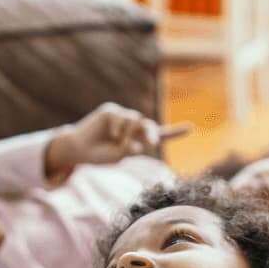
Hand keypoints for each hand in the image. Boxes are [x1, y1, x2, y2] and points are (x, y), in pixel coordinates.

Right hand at [44, 103, 189, 178]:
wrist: (78, 150)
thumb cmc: (98, 155)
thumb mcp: (118, 156)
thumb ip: (130, 149)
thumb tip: (138, 141)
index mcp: (136, 139)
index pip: (158, 134)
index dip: (174, 132)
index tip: (191, 128)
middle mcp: (131, 126)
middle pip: (148, 126)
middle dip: (152, 134)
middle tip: (152, 143)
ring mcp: (121, 117)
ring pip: (135, 121)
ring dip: (129, 134)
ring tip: (117, 141)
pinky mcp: (111, 111)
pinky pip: (121, 118)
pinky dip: (118, 129)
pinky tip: (110, 134)